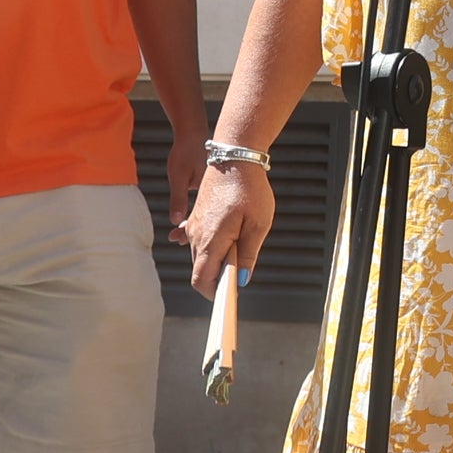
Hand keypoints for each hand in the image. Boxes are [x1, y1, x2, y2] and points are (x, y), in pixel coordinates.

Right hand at [184, 163, 272, 298]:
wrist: (234, 157)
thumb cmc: (249, 189)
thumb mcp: (258, 224)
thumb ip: (248, 255)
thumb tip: (241, 280)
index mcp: (210, 241)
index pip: (200, 280)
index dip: (213, 293)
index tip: (230, 295)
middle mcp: (196, 236)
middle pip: (200, 271)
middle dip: (218, 277)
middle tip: (241, 272)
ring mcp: (193, 226)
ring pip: (200, 256)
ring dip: (217, 260)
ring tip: (240, 247)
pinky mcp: (195, 217)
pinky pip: (199, 240)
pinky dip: (211, 247)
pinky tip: (226, 243)